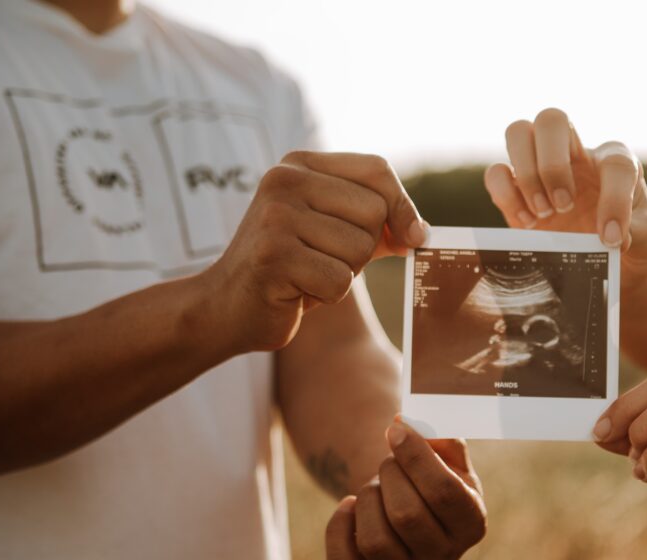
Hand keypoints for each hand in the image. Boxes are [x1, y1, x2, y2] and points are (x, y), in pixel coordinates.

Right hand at [199, 151, 426, 352]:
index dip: (403, 206)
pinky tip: (297, 292)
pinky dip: (327, 296)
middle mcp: (284, 181)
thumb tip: (420, 232)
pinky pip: (339, 281)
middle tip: (323, 260)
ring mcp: (275, 217)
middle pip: (375, 212)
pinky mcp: (274, 256)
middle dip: (364, 248)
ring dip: (344, 274)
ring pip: (360, 248)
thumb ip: (376, 223)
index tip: (411, 238)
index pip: (377, 170)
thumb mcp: (332, 233)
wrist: (225, 307)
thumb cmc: (289, 269)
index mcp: (299, 165)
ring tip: (307, 274)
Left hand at [324, 421, 486, 559]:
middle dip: (389, 476)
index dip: (415, 456)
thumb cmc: (429, 471)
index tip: (395, 430)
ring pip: (374, 542)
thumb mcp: (445, 451)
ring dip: (367, 499)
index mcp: (472, 523)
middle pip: (407, 516)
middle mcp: (445, 557)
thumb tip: (402, 423)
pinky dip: (339, 527)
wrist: (407, 500)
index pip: (444, 493)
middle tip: (389, 464)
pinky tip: (350, 507)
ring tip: (374, 487)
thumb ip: (436, 432)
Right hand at [484, 108, 646, 288]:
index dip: (614, 200)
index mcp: (615, 161)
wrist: (605, 263)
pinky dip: (505, 195)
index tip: (610, 239)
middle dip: (552, 164)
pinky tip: (527, 224)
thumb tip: (617, 236)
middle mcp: (576, 154)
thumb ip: (644, 234)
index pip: (615, 163)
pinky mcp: (516, 190)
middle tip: (563, 206)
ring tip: (543, 214)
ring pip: (517, 132)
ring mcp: (541, 168)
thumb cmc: (629, 242)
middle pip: (551, 119)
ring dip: (526, 174)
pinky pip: (496, 173)